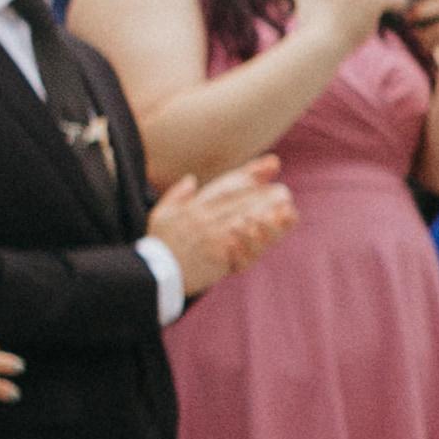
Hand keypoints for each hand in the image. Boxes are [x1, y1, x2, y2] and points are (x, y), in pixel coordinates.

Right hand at [148, 166, 289, 285]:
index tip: (272, 164)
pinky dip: (257, 238)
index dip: (250, 174)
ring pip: (244, 220)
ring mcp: (211, 237)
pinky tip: (272, 231)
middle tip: (285, 192)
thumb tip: (191, 179)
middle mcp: (204, 218)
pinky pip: (241, 245)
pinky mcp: (216, 256)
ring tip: (287, 209)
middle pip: (239, 201)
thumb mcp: (161, 214)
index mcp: (194, 207)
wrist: (152, 274)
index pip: (226, 186)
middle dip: (265, 195)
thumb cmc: (159, 245)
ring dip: (267, 214)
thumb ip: (177, 195)